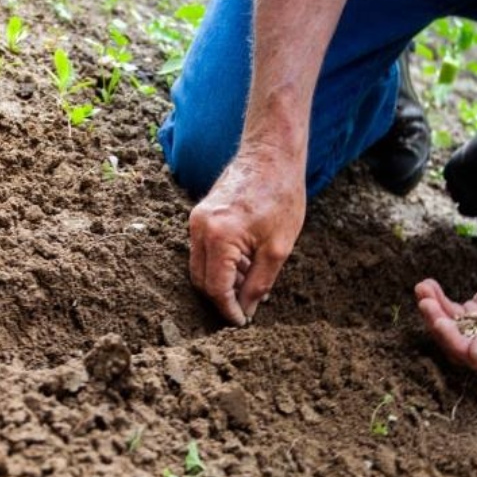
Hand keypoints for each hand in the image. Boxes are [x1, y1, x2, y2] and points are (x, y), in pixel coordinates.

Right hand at [189, 148, 305, 324]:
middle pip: (201, 280)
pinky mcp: (200, 215)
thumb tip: (246, 310)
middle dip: (222, 298)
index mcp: (219, 237)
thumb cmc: (280, 195)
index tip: (241, 323)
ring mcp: (196, 220)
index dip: (228, 310)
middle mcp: (199, 228)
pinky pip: (203, 251)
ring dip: (222, 281)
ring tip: (251, 282)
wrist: (271, 154)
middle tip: (246, 308)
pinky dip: (220, 264)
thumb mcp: (278, 248)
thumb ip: (259, 283)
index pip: (216, 288)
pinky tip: (245, 264)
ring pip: (200, 267)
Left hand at [414, 252, 476, 372]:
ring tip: (422, 290)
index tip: (440, 322)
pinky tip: (427, 286)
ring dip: (434, 311)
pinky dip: (438, 300)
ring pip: (451, 329)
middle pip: (458, 346)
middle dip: (439, 325)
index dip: (455, 343)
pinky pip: (451, 312)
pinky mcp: (475, 314)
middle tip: (426, 304)